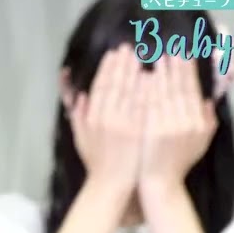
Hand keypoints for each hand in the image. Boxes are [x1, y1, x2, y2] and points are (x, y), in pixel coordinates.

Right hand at [67, 44, 144, 194]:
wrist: (112, 184)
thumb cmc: (97, 162)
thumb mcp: (81, 138)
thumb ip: (79, 116)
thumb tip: (79, 95)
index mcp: (92, 118)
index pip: (100, 86)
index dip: (107, 68)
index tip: (114, 54)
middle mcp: (106, 118)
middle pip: (115, 84)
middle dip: (122, 64)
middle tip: (129, 48)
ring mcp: (124, 124)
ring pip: (131, 91)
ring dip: (136, 72)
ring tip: (143, 56)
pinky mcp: (139, 131)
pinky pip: (145, 105)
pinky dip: (149, 89)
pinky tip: (154, 77)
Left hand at [138, 56, 215, 194]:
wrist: (160, 182)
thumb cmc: (179, 162)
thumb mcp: (201, 142)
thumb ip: (208, 120)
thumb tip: (209, 100)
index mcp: (199, 122)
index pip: (193, 91)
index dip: (189, 72)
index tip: (184, 55)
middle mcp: (186, 122)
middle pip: (180, 88)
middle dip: (176, 67)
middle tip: (171, 50)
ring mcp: (169, 126)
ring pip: (165, 94)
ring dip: (161, 74)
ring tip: (157, 57)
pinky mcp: (152, 131)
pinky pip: (150, 105)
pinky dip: (148, 90)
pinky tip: (144, 77)